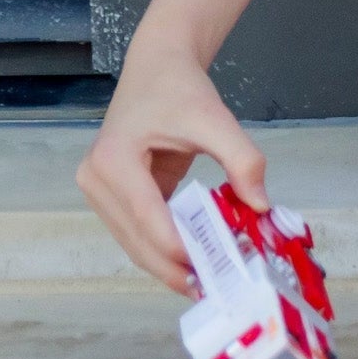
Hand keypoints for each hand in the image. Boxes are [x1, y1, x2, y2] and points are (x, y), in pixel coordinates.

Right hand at [75, 37, 268, 293]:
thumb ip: (243, 160)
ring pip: (135, 242)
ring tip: (207, 281)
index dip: (177, 247)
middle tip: (212, 290)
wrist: (158, 68)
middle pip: (135, 239)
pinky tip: (196, 260)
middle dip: (173, 267)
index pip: (147, 216)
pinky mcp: (114, 196)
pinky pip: (141, 230)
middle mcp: (96, 180)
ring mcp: (101, 191)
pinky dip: (166, 246)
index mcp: (113, 161)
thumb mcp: (216, 120)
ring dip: (168, 263)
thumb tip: (261, 206)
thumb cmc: (180, 90)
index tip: (211, 269)